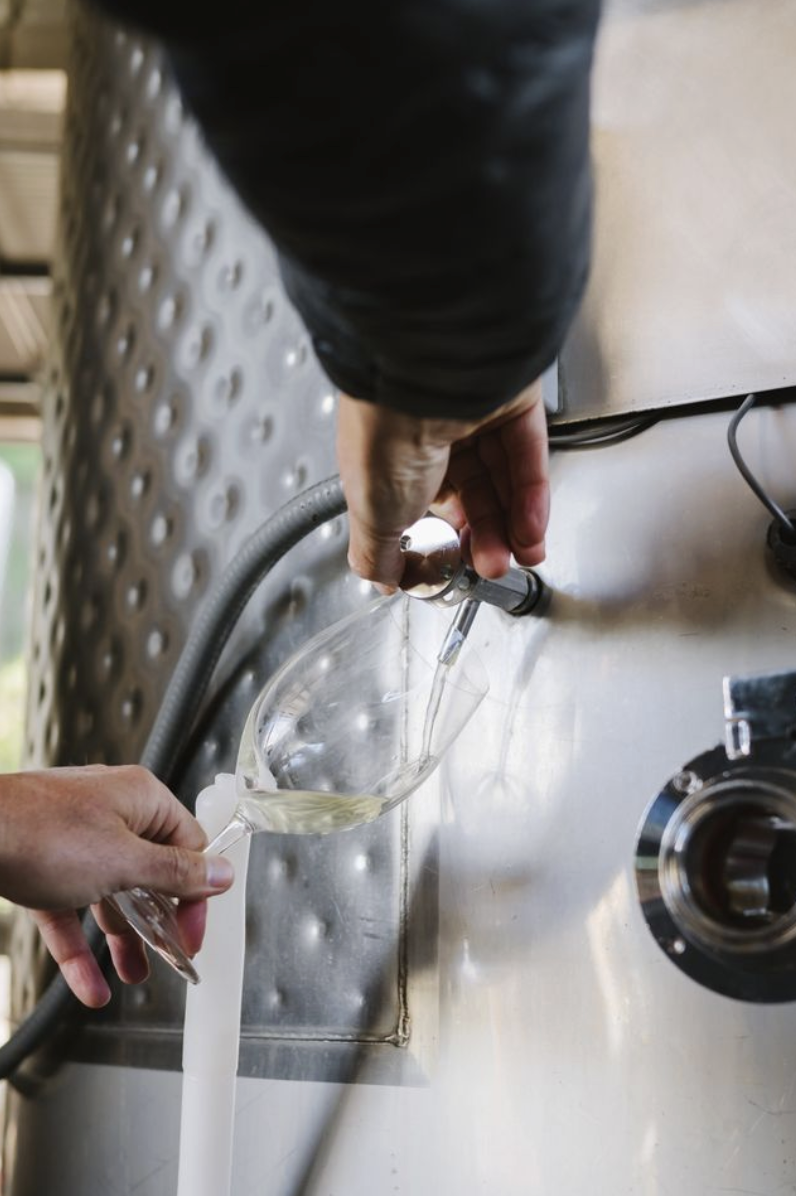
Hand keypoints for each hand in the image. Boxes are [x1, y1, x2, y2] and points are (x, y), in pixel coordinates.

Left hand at [0, 765, 233, 1007]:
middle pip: (149, 873)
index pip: (189, 846)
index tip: (191, 933)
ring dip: (121, 939)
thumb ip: (176, 874)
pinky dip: (79, 946)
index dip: (194, 895)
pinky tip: (87, 982)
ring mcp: (74, 837)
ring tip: (132, 975)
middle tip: (166, 955)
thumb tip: (223, 872)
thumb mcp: (123, 862)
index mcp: (141, 799)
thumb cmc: (40, 833)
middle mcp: (111, 812)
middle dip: (156, 923)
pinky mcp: (42, 863)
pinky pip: (70, 909)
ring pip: (110, 894)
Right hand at [336, 379, 548, 586]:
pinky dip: (532, 498)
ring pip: (502, 478)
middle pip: (471, 494)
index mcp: (391, 455)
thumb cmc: (383, 433)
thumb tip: (382, 579)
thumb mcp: (372, 514)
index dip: (445, 536)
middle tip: (492, 567)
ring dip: (514, 525)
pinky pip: (528, 456)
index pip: (426, 502)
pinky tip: (531, 530)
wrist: (421, 378)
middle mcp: (431, 431)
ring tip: (520, 557)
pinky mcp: (513, 401)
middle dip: (484, 538)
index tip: (454, 564)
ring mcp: (474, 414)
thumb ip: (378, 553)